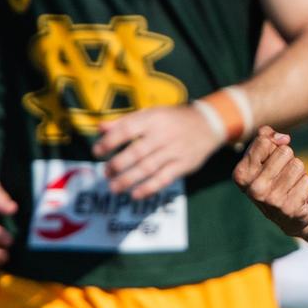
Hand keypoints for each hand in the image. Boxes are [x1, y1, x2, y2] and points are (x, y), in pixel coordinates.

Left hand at [94, 105, 223, 198]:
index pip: (127, 130)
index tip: (97, 151)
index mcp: (153, 119)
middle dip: (117, 165)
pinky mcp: (184, 164)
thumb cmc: (173, 119)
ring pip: (148, 168)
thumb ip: (125, 121)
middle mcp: (164, 134)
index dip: (109, 142)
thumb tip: (100, 128)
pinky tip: (135, 194)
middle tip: (106, 172)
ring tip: (114, 187)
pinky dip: (149, 188)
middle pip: (136, 152)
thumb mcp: (151, 113)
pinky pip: (164, 179)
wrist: (209, 123)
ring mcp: (175, 150)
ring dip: (128, 180)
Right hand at [233, 126, 307, 236]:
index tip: (272, 160)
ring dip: (300, 173)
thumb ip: (266, 136)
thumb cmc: (275, 177)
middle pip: (285, 151)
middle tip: (284, 175)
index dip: (275, 145)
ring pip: (298, 165)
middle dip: (289, 160)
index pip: (264, 141)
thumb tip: (283, 138)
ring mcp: (271, 200)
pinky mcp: (289, 209)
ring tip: (292, 186)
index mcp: (241, 174)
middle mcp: (253, 189)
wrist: (288, 214)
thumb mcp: (264, 155)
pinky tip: (300, 198)